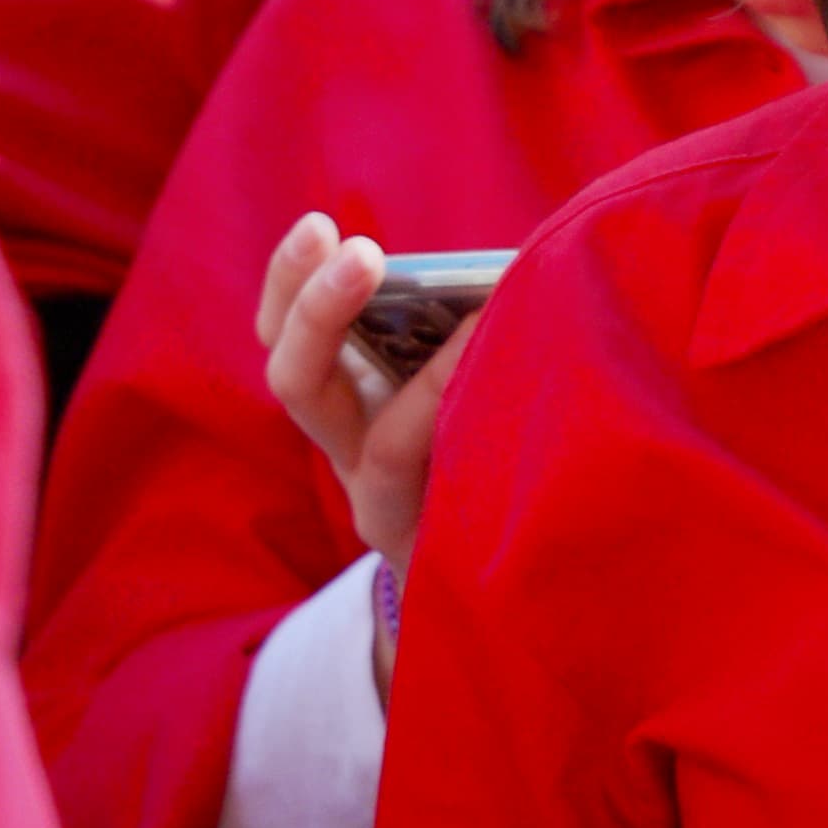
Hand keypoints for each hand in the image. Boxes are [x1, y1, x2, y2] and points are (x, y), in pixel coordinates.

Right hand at [258, 212, 479, 598]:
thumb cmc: (484, 465)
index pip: (287, 344)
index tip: (323, 227)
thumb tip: (517, 267)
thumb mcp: (454, 400)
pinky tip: (540, 389)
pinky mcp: (443, 559)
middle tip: (362, 251)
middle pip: (297, 385)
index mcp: (342, 410)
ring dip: (432, 380)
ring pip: (384, 450)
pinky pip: (461, 499)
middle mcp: (350, 464)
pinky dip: (495, 438)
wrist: (499, 601)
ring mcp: (391, 516)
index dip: (291, 285)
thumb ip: (460, 341)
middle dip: (319, 311)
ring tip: (484, 316)